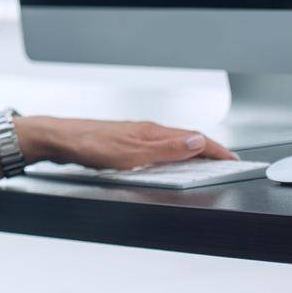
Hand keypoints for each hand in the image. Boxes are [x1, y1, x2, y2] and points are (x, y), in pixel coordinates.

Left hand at [29, 115, 237, 168]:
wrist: (58, 139)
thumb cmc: (88, 145)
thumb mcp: (132, 153)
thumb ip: (166, 149)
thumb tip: (197, 143)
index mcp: (152, 132)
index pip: (194, 138)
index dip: (216, 150)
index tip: (233, 159)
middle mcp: (145, 131)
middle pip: (185, 139)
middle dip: (208, 150)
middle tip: (225, 161)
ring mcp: (134, 135)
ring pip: (170, 142)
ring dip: (190, 151)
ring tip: (204, 162)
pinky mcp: (123, 142)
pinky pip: (155, 147)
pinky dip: (170, 154)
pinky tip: (167, 161)